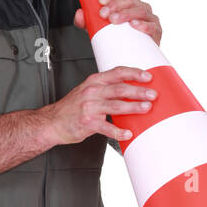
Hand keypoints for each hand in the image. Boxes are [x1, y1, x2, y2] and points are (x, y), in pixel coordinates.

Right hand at [41, 66, 157, 146]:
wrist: (53, 122)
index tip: (148, 77)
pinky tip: (128, 133)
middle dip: (139, 91)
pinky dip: (119, 131)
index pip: (117, 72)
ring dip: (134, 107)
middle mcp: (92, 91)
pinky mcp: (88, 123)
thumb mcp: (88, 91)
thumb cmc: (72, 108)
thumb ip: (106, 89)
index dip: (134, 73)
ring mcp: (90, 107)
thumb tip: (131, 90)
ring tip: (146, 108)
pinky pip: (107, 127)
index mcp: (94, 81)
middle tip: (153, 94)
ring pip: (116, 105)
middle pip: (120, 88)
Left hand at [74, 0, 161, 45]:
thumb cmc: (118, 38)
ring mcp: (149, 17)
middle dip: (115, 4)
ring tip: (114, 20)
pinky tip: (134, 25)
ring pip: (140, 10)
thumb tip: (80, 14)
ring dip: (126, 13)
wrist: (133, 57)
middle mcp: (139, 6)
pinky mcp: (156, 31)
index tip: (101, 1)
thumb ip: (87, 21)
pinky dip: (144, 25)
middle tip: (103, 14)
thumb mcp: (99, 28)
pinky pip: (153, 26)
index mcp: (127, 1)